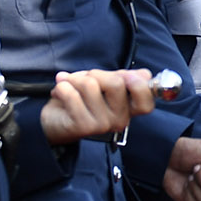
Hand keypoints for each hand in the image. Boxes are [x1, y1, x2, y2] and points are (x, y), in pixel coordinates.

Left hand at [40, 68, 154, 143]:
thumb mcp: (103, 84)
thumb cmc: (81, 99)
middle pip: (116, 83)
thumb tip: (143, 75)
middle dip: (95, 74)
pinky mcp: (84, 126)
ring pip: (90, 85)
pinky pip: (72, 94)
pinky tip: (60, 94)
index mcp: (128, 109)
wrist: (54, 121)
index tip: (126, 76)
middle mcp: (120, 119)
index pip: (146, 101)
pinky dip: (61, 88)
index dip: (139, 85)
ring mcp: (103, 124)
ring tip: (69, 86)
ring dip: (74, 79)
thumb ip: (123, 77)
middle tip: (84, 81)